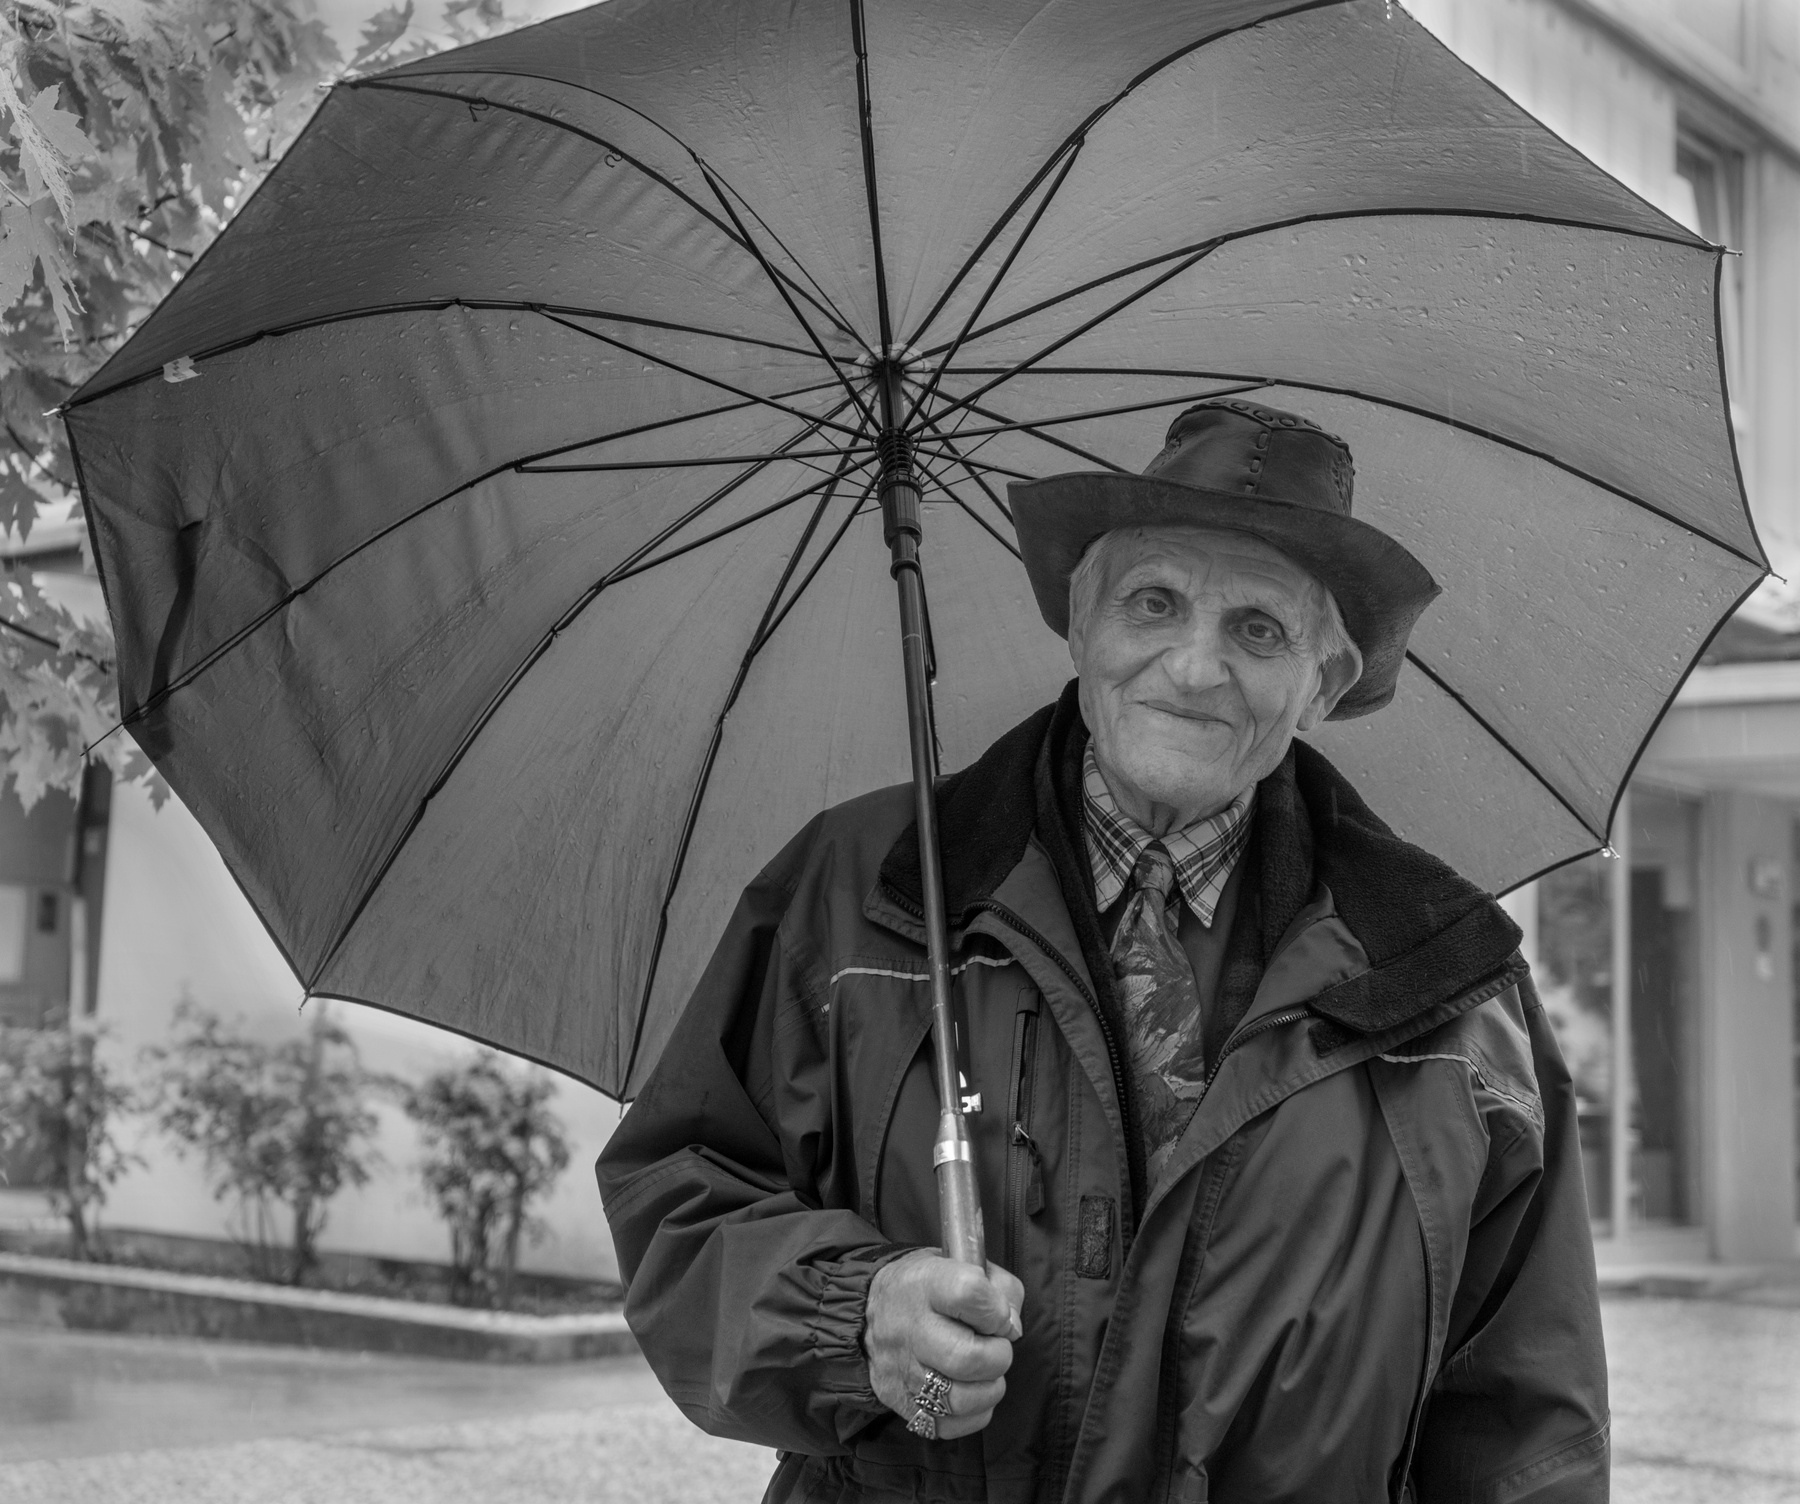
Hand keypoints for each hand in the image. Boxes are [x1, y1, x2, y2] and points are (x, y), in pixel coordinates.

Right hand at [863, 1249, 1024, 1439]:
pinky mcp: (900, 1403)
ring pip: (961, 1399)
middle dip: (998, 1355)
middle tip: (994, 1346)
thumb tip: (1012, 1329)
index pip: (969, 1293)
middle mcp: (908, 1328)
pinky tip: (968, 1388)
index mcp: (925, 1284)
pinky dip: (973, 1412)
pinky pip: (952, 1425)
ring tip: (982, 1371)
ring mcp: (902, 1370)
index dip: (995, 1308)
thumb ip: (1002, 1290)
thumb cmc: (930, 1289)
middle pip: (968, 1357)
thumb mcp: (963, 1264)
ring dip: (988, 1388)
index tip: (996, 1313)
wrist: (871, 1312)